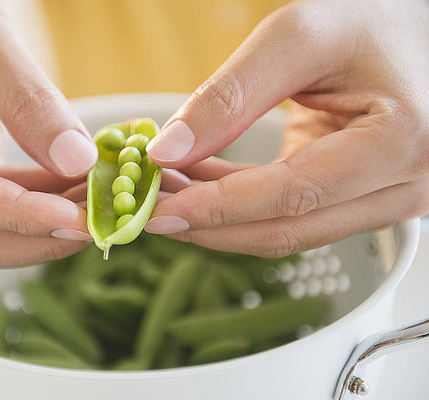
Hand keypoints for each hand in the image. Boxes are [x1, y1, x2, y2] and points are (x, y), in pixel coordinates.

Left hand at [144, 0, 428, 256]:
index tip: (159, 211)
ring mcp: (387, 198)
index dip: (218, 208)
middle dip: (210, 223)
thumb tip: (169, 150)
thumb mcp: (297, 38)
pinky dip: (241, 205)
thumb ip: (229, 97)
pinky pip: (293, 215)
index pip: (292, 195)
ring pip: (287, 231)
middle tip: (150, 210)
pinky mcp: (362, 199)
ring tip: (167, 193)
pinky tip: (199, 186)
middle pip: (288, 229)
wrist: (409, 31)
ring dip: (220, 218)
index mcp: (400, 141)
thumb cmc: (368, 21)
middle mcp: (405, 184)